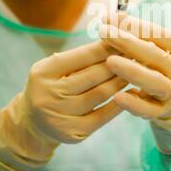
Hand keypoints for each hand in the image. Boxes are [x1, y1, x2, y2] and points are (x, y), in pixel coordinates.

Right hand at [0, 41, 126, 170]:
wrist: (33, 122)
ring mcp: (60, 117)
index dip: (106, 47)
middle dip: (119, 62)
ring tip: (137, 70)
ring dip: (122, 80)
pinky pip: (103, 116)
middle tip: (138, 53)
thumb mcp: (56, 68)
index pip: (82, 56)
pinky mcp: (73, 134)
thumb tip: (116, 37)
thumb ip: (81, 56)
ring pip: (101, 94)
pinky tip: (131, 93)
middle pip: (93, 75)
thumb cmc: (52, 85)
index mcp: (43, 72)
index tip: (126, 38)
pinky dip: (119, 103)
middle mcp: (48, 95)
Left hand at [99, 13, 170, 153]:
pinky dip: (134, 105)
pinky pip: (149, 110)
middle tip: (103, 32)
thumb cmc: (162, 63)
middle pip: (154, 55)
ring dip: (132, 71)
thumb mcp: (157, 45)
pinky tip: (117, 97)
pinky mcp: (164, 110)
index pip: (157, 33)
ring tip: (109, 61)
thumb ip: (137, 32)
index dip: (133, 25)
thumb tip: (111, 16)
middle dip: (127, 42)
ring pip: (154, 82)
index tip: (108, 17)